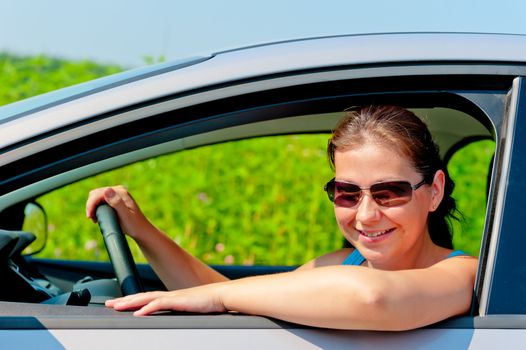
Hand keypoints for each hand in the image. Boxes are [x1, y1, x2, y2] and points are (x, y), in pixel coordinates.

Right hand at [86, 186, 150, 238]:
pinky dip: (96, 208)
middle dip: (91, 205)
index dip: (92, 204)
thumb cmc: (135, 225)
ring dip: (92, 207)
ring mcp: (116, 195)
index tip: (90, 216)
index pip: (99, 193)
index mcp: (121, 193)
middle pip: (96, 193)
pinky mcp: (115, 201)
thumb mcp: (125, 215)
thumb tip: (107, 190)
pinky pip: (100, 201)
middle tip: (91, 218)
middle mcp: (119, 191)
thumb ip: (117, 202)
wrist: (141, 231)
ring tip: (94, 218)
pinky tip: (97, 216)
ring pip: (96, 196)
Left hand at [105, 284, 226, 315]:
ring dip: (131, 302)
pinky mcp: (178, 301)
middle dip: (124, 300)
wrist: (221, 296)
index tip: (120, 303)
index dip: (132, 300)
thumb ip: (180, 311)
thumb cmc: (210, 303)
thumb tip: (173, 318)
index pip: (147, 298)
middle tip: (109, 304)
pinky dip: (147, 308)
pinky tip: (138, 312)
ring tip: (117, 306)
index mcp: (171, 297)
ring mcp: (173, 297)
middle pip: (142, 297)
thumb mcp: (190, 309)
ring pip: (146, 298)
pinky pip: (159, 304)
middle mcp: (169, 295)